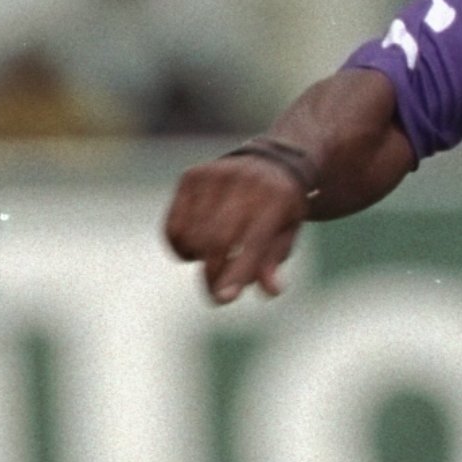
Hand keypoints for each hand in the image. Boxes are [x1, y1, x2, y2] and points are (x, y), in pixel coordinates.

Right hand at [162, 154, 308, 302]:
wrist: (267, 163)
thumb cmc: (280, 209)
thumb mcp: (288, 233)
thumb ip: (274, 260)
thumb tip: (270, 290)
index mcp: (276, 198)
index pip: (253, 242)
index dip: (237, 272)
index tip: (223, 298)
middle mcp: (243, 182)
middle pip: (217, 240)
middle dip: (213, 274)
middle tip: (217, 296)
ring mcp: (214, 176)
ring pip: (192, 235)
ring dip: (197, 259)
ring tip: (214, 258)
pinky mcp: (191, 177)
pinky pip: (174, 225)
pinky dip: (180, 246)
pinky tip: (195, 248)